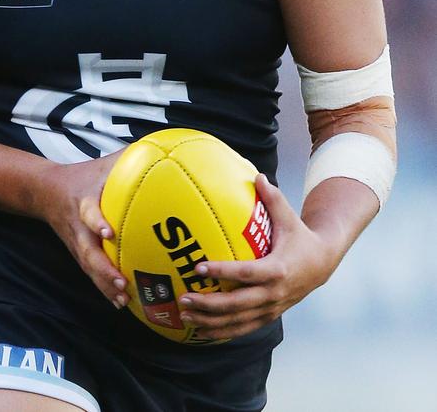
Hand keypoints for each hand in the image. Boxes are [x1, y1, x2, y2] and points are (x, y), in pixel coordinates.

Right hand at [40, 151, 128, 309]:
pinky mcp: (78, 254)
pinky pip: (91, 274)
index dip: (97, 222)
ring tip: (123, 298)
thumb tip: (167, 150)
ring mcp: (77, 244)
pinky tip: (120, 302)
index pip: (88, 214)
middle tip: (121, 281)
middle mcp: (78, 228)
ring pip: (89, 268)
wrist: (47, 191)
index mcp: (84, 203)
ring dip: (104, 285)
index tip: (109, 233)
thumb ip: (131, 158)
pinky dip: (104, 289)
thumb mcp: (104, 163)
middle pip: (87, 252)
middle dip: (103, 269)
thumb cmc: (85, 175)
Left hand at [178, 174, 332, 340]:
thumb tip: (257, 175)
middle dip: (209, 304)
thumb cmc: (299, 237)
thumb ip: (273, 198)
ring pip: (238, 322)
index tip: (199, 268)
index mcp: (278, 269)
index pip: (245, 274)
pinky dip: (222, 332)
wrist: (322, 264)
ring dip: (210, 322)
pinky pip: (243, 328)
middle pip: (238, 304)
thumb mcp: (289, 218)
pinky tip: (200, 331)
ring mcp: (271, 308)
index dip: (222, 272)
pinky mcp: (269, 316)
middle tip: (184, 298)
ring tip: (185, 316)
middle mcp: (274, 294)